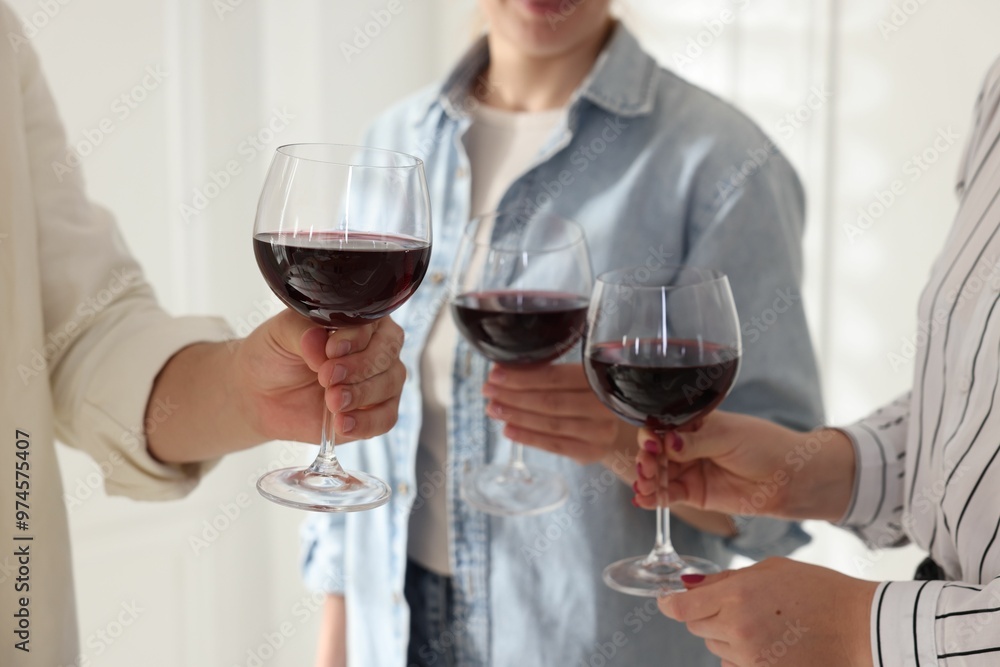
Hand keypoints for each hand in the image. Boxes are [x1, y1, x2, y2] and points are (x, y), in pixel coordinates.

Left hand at [237, 310, 405, 443]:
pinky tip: (342, 424)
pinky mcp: (374, 412)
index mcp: (361, 321)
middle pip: (388, 355)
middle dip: (359, 369)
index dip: (356, 339)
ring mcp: (380, 381)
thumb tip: (320, 343)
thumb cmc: (276, 354)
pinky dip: (366, 423)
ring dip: (361, 395)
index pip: (374, 325)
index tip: (331, 350)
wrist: (261, 394)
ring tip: (332, 402)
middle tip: (327, 378)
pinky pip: (386, 418)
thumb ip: (303, 332)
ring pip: (390, 385)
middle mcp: (377, 347)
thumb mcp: (281, 334)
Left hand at [482, 363, 636, 475]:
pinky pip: (555, 446)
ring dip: (517, 416)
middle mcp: (604, 405)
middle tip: (488, 392)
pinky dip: (528, 437)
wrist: (614, 422)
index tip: (495, 375)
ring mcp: (600, 432)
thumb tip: (501, 371)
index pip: (555, 378)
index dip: (522, 377)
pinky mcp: (592, 452)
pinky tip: (508, 429)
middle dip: (514, 396)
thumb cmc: (586, 392)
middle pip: (551, 402)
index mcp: (600, 377)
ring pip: (551, 424)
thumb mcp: (573, 376)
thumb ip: (543, 372)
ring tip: (493, 410)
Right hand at [633, 411, 854, 521]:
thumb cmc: (765, 446)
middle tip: (647, 467)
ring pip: (659, 475)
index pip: (663, 427)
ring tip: (644, 485)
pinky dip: (653, 498)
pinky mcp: (694, 494)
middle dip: (646, 459)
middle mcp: (687, 446)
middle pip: (655, 452)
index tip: (651, 443)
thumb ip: (694, 441)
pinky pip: (668, 496)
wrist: (791, 478)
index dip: (652, 436)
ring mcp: (690, 470)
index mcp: (694, 424)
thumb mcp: (728, 436)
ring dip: (646, 479)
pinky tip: (643, 500)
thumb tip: (665, 441)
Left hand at [659, 558, 876, 666]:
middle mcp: (738, 628)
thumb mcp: (770, 569)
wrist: (861, 627)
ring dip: (724, 635)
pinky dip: (740, 656)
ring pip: (714, 647)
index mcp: (737, 596)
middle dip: (706, 614)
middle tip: (737, 604)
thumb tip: (687, 585)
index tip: (668, 599)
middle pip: (696, 627)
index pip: (681, 607)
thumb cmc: (819, 590)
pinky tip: (766, 643)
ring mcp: (751, 658)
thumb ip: (725, 579)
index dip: (669, 602)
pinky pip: (733, 665)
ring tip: (761, 622)